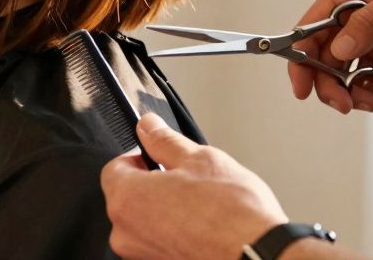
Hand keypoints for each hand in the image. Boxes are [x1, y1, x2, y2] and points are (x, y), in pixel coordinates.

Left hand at [101, 113, 286, 259]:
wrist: (257, 254)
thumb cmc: (232, 214)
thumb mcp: (199, 159)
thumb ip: (164, 140)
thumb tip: (148, 126)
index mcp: (127, 199)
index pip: (114, 168)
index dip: (139, 157)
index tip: (158, 157)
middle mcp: (125, 232)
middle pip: (127, 197)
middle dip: (151, 185)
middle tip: (184, 180)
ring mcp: (142, 255)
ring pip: (143, 222)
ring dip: (163, 211)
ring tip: (198, 205)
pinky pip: (158, 242)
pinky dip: (173, 233)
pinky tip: (200, 227)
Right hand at [289, 0, 372, 113]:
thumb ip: (368, 22)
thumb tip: (338, 50)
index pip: (311, 28)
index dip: (300, 58)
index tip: (301, 86)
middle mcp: (354, 17)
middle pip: (323, 58)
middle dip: (329, 84)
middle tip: (344, 103)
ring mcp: (372, 39)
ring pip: (345, 75)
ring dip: (354, 93)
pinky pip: (370, 82)